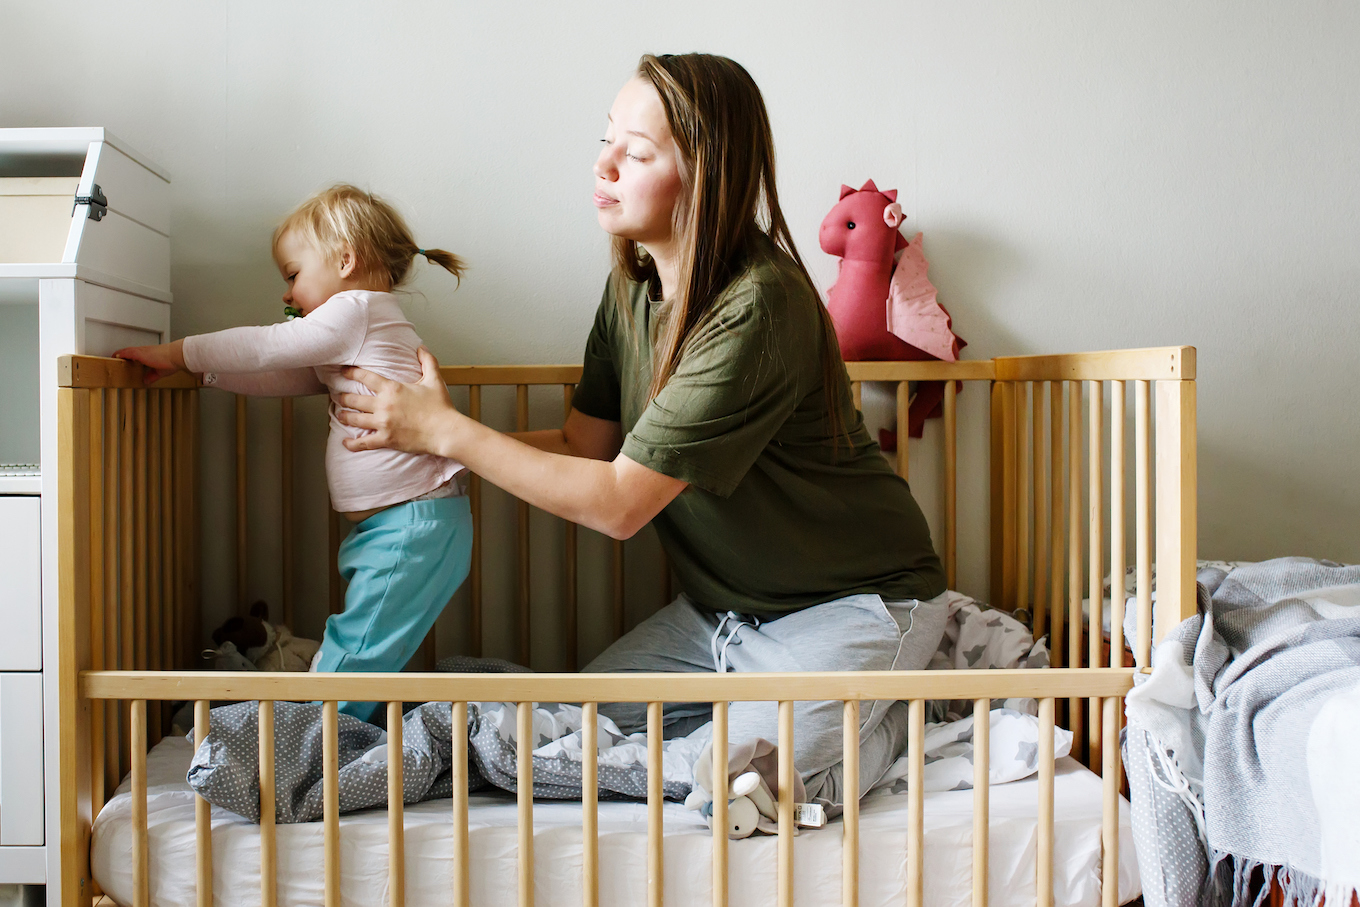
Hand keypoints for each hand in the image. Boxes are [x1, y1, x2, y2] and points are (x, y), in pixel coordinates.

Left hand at [113, 339, 185, 384]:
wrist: (176, 355)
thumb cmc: (172, 361)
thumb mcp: (160, 372)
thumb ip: (152, 376)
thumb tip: (146, 381)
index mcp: (149, 354)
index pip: (136, 354)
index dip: (129, 356)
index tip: (123, 361)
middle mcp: (144, 351)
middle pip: (128, 351)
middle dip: (121, 355)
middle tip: (114, 360)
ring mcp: (141, 351)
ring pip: (126, 351)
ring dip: (119, 354)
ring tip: (112, 358)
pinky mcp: (139, 353)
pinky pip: (126, 353)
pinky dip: (120, 354)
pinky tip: (115, 357)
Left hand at [337, 347, 460, 454]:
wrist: (446, 431)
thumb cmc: (441, 407)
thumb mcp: (434, 380)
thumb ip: (427, 361)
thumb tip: (421, 347)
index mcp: (392, 389)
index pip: (365, 377)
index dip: (351, 373)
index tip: (343, 372)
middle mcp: (383, 405)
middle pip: (354, 400)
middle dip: (343, 397)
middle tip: (338, 396)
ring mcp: (383, 423)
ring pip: (355, 420)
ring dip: (344, 416)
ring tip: (339, 414)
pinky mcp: (386, 439)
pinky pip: (364, 442)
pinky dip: (352, 444)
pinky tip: (345, 443)